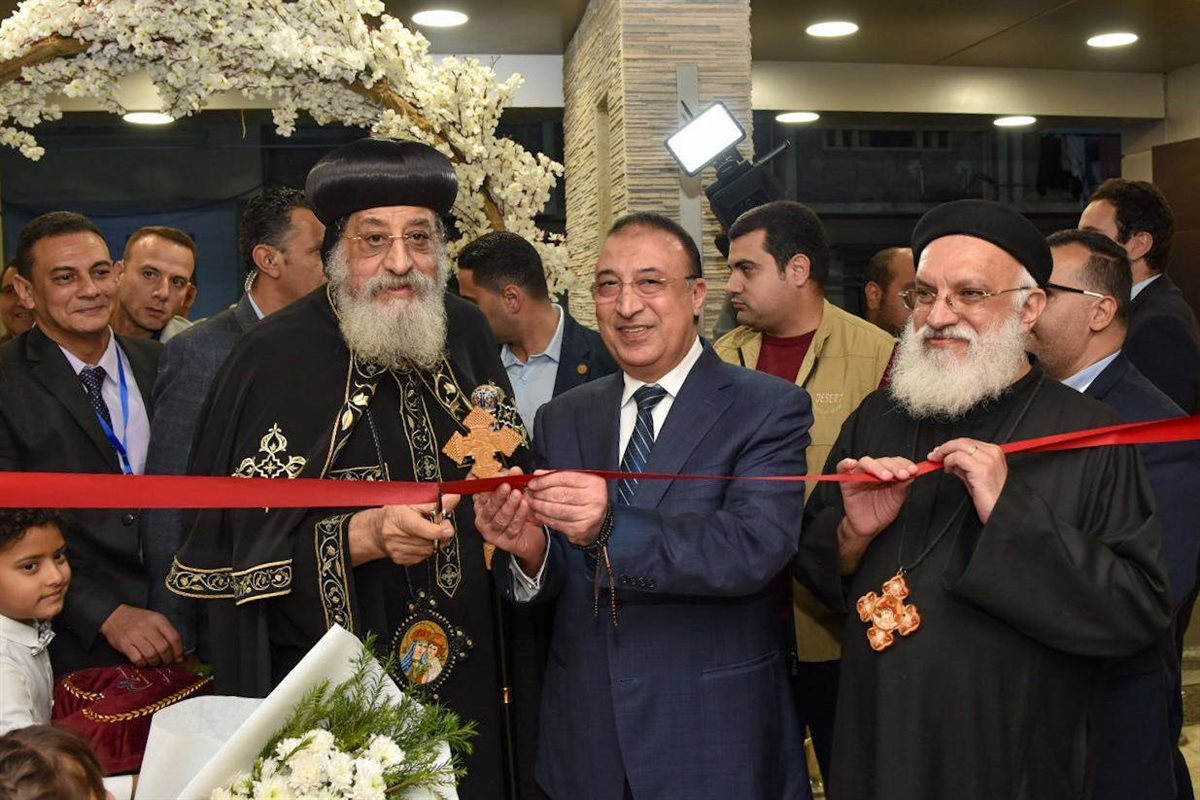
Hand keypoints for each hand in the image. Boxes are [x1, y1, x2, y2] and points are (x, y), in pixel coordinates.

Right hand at [100, 604, 183, 666]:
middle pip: (163, 648)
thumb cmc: (138, 619)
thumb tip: (177, 650)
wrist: (114, 615)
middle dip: (167, 658)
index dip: (179, 651)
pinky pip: (137, 659)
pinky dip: (142, 663)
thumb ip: (166, 631)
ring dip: (155, 662)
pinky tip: (143, 661)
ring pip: (151, 655)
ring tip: (154, 661)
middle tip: (165, 661)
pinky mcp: (124, 644)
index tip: (179, 658)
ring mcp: (135, 635)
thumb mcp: (154, 619)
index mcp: (158, 619)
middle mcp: (147, 626)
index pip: (174, 637)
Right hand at [348, 495, 459, 566]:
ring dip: (434, 541)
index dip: (439, 530)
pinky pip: (423, 557)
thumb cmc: (396, 512)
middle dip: (439, 533)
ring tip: (427, 531)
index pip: (424, 529)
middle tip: (438, 523)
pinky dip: (426, 549)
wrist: (377, 529)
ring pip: (429, 550)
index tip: (448, 528)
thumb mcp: (413, 500)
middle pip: (430, 541)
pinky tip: (420, 540)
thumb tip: (453, 498)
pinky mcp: (401, 560)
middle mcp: (395, 536)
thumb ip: (435, 501)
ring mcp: (397, 550)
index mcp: (399, 518)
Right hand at [473, 467, 546, 574]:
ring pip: (499, 518)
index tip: (501, 475)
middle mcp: (484, 517)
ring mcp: (491, 531)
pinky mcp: (502, 542)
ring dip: (509, 506)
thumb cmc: (521, 513)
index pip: (483, 493)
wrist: (532, 536)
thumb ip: (515, 481)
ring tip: (517, 495)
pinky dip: (519, 517)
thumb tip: (515, 470)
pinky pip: (510, 528)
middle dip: (498, 495)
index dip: (491, 483)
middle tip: (507, 485)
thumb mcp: (519, 494)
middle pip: (488, 507)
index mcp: (483, 503)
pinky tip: (524, 507)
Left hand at [526, 470, 607, 547]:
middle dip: (540, 494)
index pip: (564, 478)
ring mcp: (588, 516)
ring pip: (556, 510)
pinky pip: (557, 523)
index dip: (545, 480)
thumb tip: (537, 475)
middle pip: (559, 494)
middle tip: (529, 493)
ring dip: (540, 506)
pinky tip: (538, 514)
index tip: (532, 482)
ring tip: (531, 503)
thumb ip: (559, 476)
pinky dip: (545, 518)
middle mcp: (594, 499)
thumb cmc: (586, 498)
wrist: (600, 521)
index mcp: (594, 483)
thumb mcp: (578, 482)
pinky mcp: (580, 530)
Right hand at [835, 456, 916, 574]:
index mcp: (886, 473)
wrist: (868, 528)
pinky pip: (842, 468)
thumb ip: (902, 486)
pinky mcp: (846, 482)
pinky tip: (852, 464)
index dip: (904, 464)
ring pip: (865, 462)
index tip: (913, 470)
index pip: (894, 462)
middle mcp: (873, 472)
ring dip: (877, 467)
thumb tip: (912, 474)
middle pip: (881, 460)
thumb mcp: (896, 499)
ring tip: (887, 476)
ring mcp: (859, 476)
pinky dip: (846, 464)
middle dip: (894, 466)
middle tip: (903, 474)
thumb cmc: (881, 513)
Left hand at [928, 438, 1005, 523]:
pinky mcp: (981, 469)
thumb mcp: (975, 477)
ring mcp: (988, 460)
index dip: (951, 445)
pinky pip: (958, 457)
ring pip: (959, 446)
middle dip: (945, 447)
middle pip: (962, 441)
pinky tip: (948, 469)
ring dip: (944, 453)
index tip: (940, 451)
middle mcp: (992, 453)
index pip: (968, 442)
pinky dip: (949, 461)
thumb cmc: (992, 498)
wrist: (1001, 511)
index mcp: (994, 452)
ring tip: (938, 462)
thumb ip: (964, 466)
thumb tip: (950, 460)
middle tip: (934, 455)